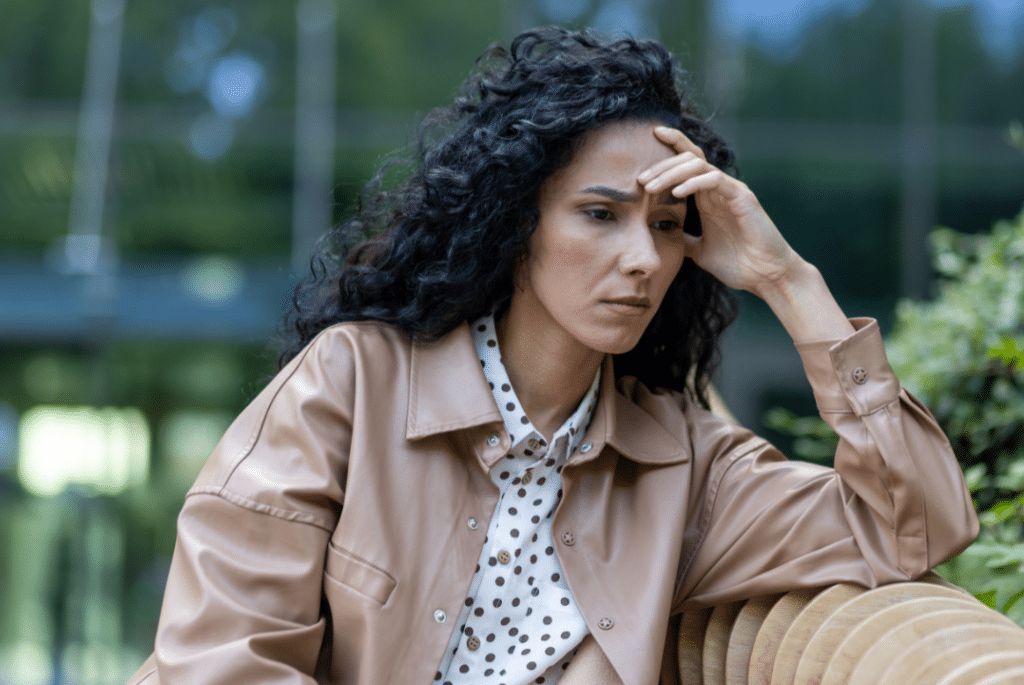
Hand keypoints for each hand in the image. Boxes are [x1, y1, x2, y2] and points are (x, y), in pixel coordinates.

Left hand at [638, 126, 854, 341]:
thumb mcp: (699, 251)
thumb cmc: (739, 264)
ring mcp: (731, 191)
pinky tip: (676, 194)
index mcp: (708, 197)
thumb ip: (683, 239)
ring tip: (650, 186)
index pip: (687, 164)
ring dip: (671, 173)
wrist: (765, 276)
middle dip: (661, 165)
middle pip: (688, 159)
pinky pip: (715, 180)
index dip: (669, 149)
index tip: (646, 145)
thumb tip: (663, 237)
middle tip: (640, 179)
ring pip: (698, 165)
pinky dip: (693, 183)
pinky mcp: (742, 199)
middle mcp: (719, 189)